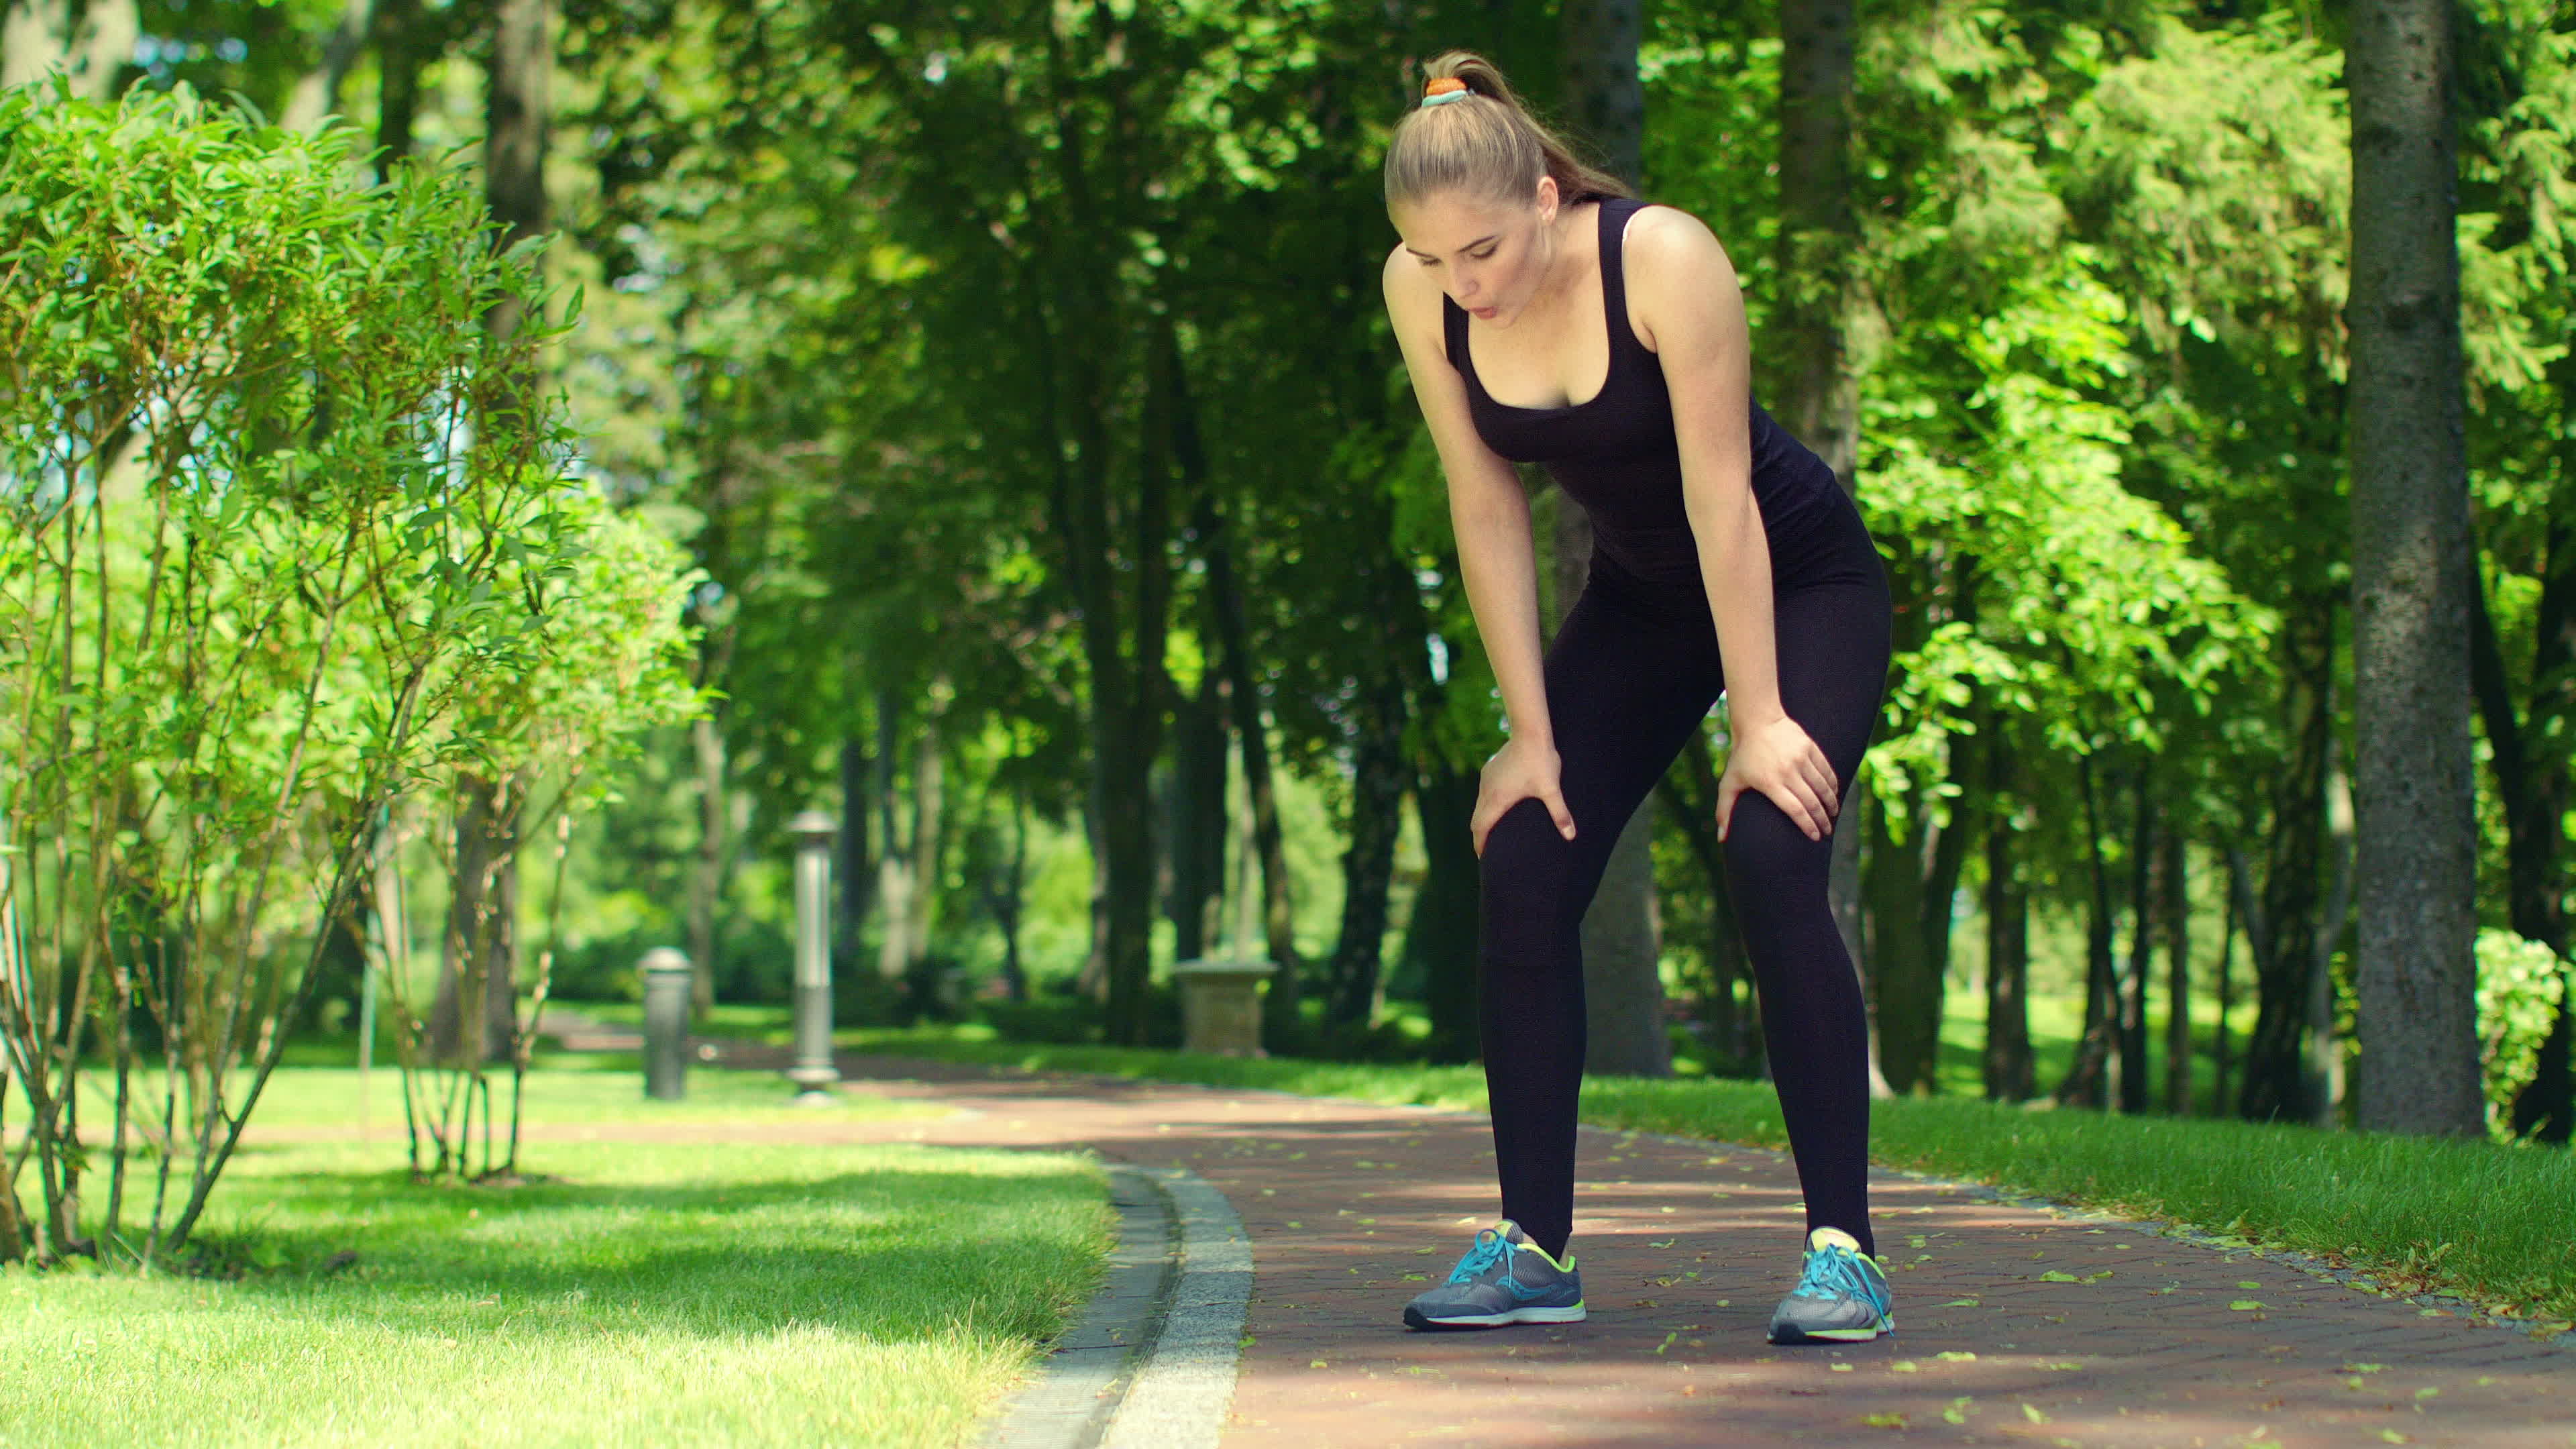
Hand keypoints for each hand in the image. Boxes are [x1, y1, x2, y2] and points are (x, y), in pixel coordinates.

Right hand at [1470, 736, 1576, 856]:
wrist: (1530, 732)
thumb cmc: (1540, 761)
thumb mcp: (1551, 789)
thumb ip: (1559, 813)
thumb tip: (1571, 836)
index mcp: (1497, 800)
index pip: (1481, 829)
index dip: (1480, 845)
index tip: (1482, 858)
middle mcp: (1487, 791)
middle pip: (1476, 820)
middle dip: (1480, 836)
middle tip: (1486, 850)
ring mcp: (1486, 779)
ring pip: (1478, 806)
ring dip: (1483, 820)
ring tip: (1492, 831)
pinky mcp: (1490, 769)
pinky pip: (1483, 793)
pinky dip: (1486, 806)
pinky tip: (1499, 805)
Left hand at [1716, 714, 1840, 842]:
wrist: (1757, 721)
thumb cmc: (1742, 756)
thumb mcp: (1729, 782)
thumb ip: (1724, 811)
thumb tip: (1720, 839)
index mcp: (1769, 782)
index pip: (1796, 810)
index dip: (1808, 826)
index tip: (1815, 837)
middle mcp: (1787, 771)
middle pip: (1812, 802)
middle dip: (1823, 820)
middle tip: (1827, 832)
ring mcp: (1800, 758)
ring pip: (1823, 787)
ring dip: (1831, 803)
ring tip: (1833, 815)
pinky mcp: (1810, 747)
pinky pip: (1826, 771)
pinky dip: (1832, 785)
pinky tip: (1833, 794)